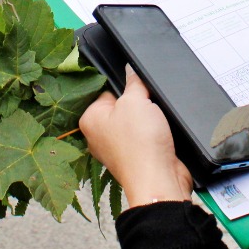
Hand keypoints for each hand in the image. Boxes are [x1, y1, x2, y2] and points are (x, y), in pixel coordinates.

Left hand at [79, 66, 192, 209]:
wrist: (158, 179)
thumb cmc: (140, 144)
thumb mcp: (136, 100)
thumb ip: (133, 81)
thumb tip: (130, 69)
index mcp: (90, 119)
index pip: (104, 90)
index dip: (123, 86)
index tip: (135, 86)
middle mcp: (98, 135)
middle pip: (120, 106)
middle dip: (136, 103)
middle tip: (146, 106)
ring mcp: (115, 148)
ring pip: (133, 122)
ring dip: (146, 119)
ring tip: (153, 122)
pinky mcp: (133, 157)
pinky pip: (142, 137)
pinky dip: (152, 134)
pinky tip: (158, 133)